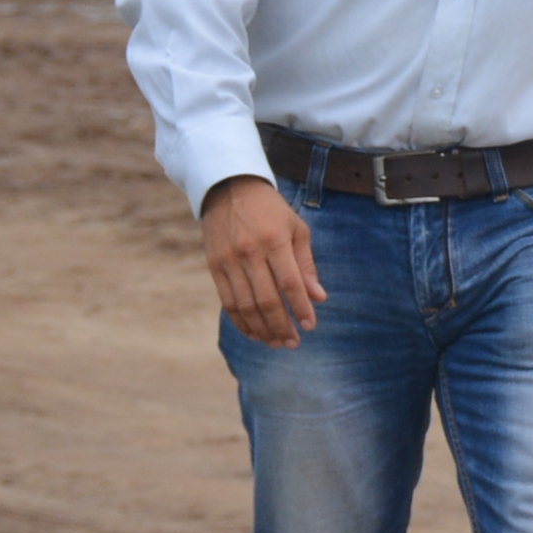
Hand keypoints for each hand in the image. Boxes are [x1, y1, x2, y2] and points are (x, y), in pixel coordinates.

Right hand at [201, 174, 323, 346]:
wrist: (230, 188)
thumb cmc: (271, 211)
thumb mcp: (296, 229)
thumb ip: (306, 265)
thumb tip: (319, 298)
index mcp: (275, 240)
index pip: (290, 283)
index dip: (301, 308)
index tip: (310, 326)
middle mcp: (250, 252)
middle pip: (266, 300)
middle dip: (282, 326)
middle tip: (293, 343)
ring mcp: (229, 260)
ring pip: (245, 306)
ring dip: (262, 329)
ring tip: (275, 343)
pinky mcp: (214, 266)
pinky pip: (227, 302)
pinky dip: (241, 321)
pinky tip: (254, 333)